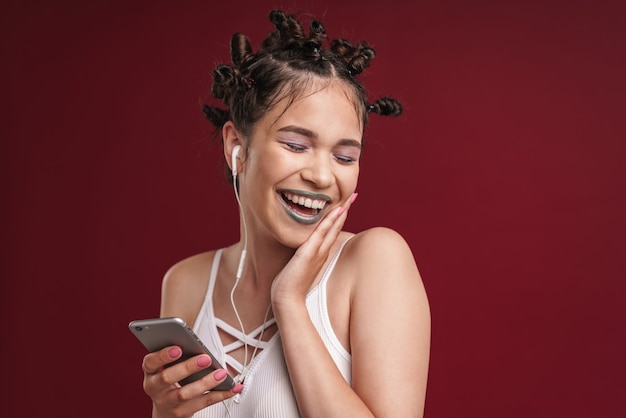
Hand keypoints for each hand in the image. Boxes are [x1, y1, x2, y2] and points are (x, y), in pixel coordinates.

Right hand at [142, 346, 242, 417]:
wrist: (165, 409)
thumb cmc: (169, 377)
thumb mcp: (166, 365)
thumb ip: (176, 353)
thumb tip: (196, 343)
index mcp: (150, 371)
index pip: (150, 362)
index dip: (162, 355)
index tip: (178, 348)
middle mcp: (155, 387)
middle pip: (168, 378)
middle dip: (188, 367)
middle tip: (206, 358)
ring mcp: (167, 402)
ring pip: (185, 393)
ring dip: (206, 382)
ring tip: (221, 373)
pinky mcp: (182, 413)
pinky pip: (204, 403)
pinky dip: (221, 394)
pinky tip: (234, 387)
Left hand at [271, 193, 356, 307]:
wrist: (287, 299)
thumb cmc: (291, 285)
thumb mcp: (298, 266)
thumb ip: (302, 257)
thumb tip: (300, 251)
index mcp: (320, 254)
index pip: (332, 232)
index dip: (339, 218)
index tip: (345, 205)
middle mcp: (322, 251)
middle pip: (336, 227)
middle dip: (345, 210)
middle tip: (353, 196)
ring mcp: (317, 252)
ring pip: (332, 228)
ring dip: (341, 212)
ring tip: (349, 198)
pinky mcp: (309, 253)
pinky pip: (321, 233)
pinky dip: (330, 222)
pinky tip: (336, 211)